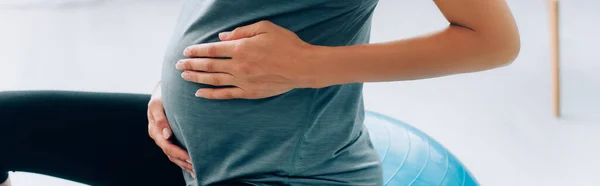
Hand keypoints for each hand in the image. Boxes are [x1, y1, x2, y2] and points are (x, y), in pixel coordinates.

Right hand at [147, 83, 194, 177]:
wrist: (163, 89)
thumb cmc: (161, 94)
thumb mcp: (157, 103)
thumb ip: (160, 118)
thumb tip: (166, 136)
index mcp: (154, 129)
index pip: (166, 146)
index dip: (178, 153)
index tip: (191, 158)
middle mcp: (157, 135)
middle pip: (170, 153)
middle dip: (183, 162)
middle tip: (197, 168)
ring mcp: (163, 137)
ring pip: (172, 155)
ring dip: (183, 163)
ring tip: (196, 170)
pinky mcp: (169, 136)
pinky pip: (174, 151)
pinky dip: (183, 159)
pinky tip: (192, 164)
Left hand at [177, 20, 316, 99]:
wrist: (303, 67)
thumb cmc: (286, 44)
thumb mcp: (264, 28)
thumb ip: (241, 31)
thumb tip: (222, 37)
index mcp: (241, 48)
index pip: (212, 50)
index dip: (197, 51)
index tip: (186, 52)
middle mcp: (238, 66)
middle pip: (209, 66)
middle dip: (191, 65)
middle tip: (178, 66)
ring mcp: (243, 81)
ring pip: (213, 81)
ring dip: (197, 79)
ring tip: (184, 77)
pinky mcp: (249, 92)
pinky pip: (226, 95)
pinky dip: (211, 95)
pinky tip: (200, 94)